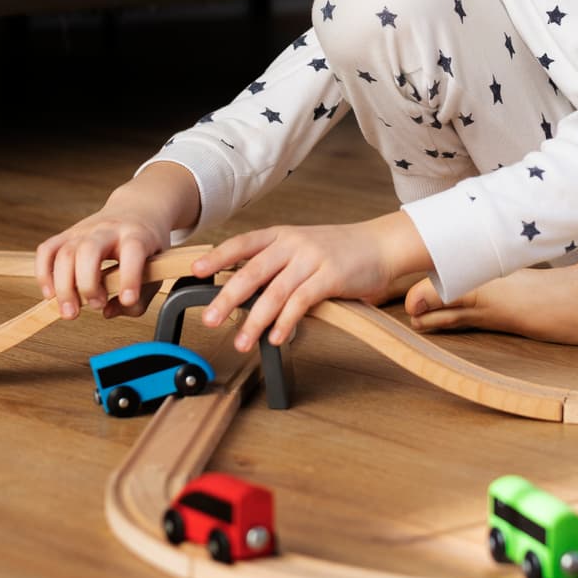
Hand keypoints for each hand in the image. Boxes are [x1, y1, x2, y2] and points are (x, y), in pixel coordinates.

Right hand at [34, 207, 170, 321]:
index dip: (130, 277)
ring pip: (65, 253)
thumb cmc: (147, 244)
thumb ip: (140, 298)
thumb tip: (108, 312)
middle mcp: (109, 229)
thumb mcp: (157, 269)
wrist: (138, 210)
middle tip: (95, 306)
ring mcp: (85, 230)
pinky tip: (51, 294)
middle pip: (89, 250)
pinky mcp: (67, 234)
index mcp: (138, 234)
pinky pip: (46, 250)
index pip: (133, 251)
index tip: (127, 300)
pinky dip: (43, 274)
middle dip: (87, 285)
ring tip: (71, 311)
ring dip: (63, 287)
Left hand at [194, 212, 428, 351]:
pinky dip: (286, 322)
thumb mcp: (303, 249)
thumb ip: (277, 267)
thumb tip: (246, 295)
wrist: (381, 244)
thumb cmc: (341, 251)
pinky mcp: (330, 276)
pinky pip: (301, 302)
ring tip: (242, 342)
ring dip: (255, 320)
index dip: (218, 257)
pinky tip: (277, 338)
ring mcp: (311, 259)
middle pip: (252, 272)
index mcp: (282, 235)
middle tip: (210, 319)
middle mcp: (293, 244)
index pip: (243, 244)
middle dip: (227, 298)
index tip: (196, 271)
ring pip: (274, 292)